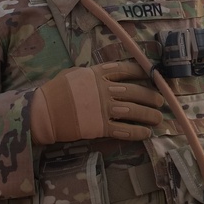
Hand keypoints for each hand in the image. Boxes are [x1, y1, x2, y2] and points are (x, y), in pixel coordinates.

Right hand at [29, 61, 163, 144]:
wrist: (43, 111)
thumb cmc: (55, 91)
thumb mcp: (74, 74)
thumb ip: (91, 74)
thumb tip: (102, 75)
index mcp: (98, 73)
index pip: (125, 69)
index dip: (141, 72)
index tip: (152, 74)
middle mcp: (105, 89)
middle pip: (135, 91)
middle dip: (151, 97)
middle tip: (161, 101)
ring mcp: (104, 108)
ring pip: (134, 111)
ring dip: (149, 115)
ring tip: (158, 118)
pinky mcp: (101, 127)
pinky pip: (124, 130)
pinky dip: (137, 132)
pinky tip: (146, 134)